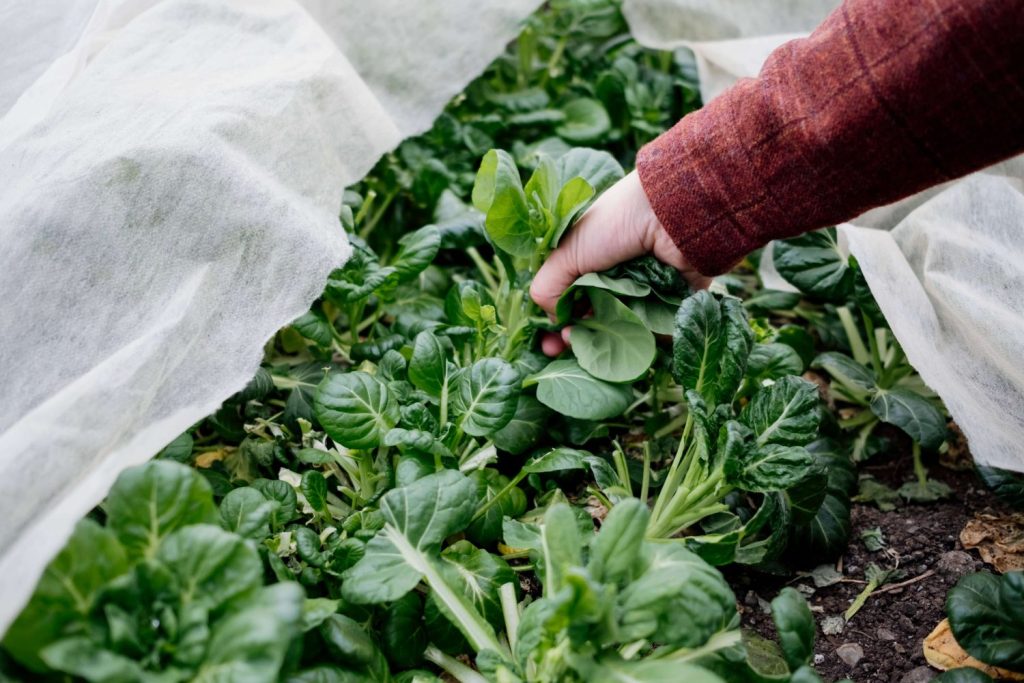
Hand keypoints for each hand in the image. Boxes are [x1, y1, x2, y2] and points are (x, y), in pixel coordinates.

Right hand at [530, 171, 710, 355]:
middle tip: (572, 345)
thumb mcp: (567, 251)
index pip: (570, 303)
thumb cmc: (615, 223)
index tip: (549, 346)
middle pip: (596, 322)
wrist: (670, 213)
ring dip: (610, 341)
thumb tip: (554, 320)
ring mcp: (646, 291)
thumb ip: (548, 287)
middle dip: (581, 339)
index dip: (558, 326)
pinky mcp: (675, 301)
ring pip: (625, 330)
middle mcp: (617, 278)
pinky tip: (634, 336)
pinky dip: (647, 336)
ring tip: (601, 339)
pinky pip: (658, 330)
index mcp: (591, 263)